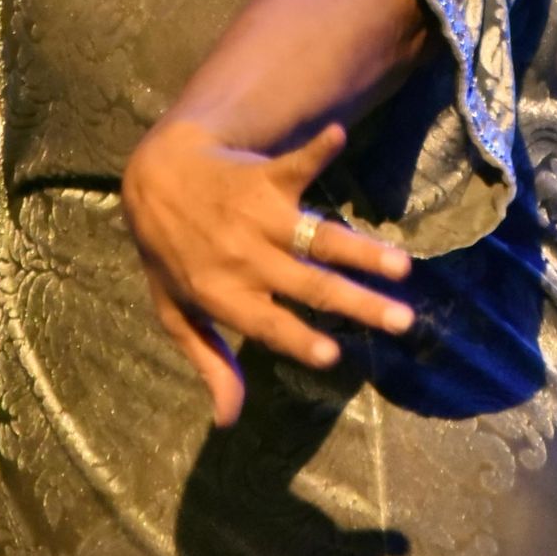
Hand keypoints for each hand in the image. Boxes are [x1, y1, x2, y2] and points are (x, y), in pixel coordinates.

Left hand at [120, 120, 412, 428]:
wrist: (154, 181)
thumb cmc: (170, 253)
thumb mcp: (177, 312)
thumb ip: (209, 360)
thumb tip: (228, 418)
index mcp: (224, 295)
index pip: (267, 323)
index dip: (297, 339)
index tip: (333, 355)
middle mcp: (245, 257)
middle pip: (308, 284)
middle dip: (356, 303)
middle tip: (402, 321)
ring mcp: (257, 216)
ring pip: (316, 236)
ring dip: (360, 249)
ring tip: (401, 264)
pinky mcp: (265, 178)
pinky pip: (294, 165)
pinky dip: (316, 151)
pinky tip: (337, 137)